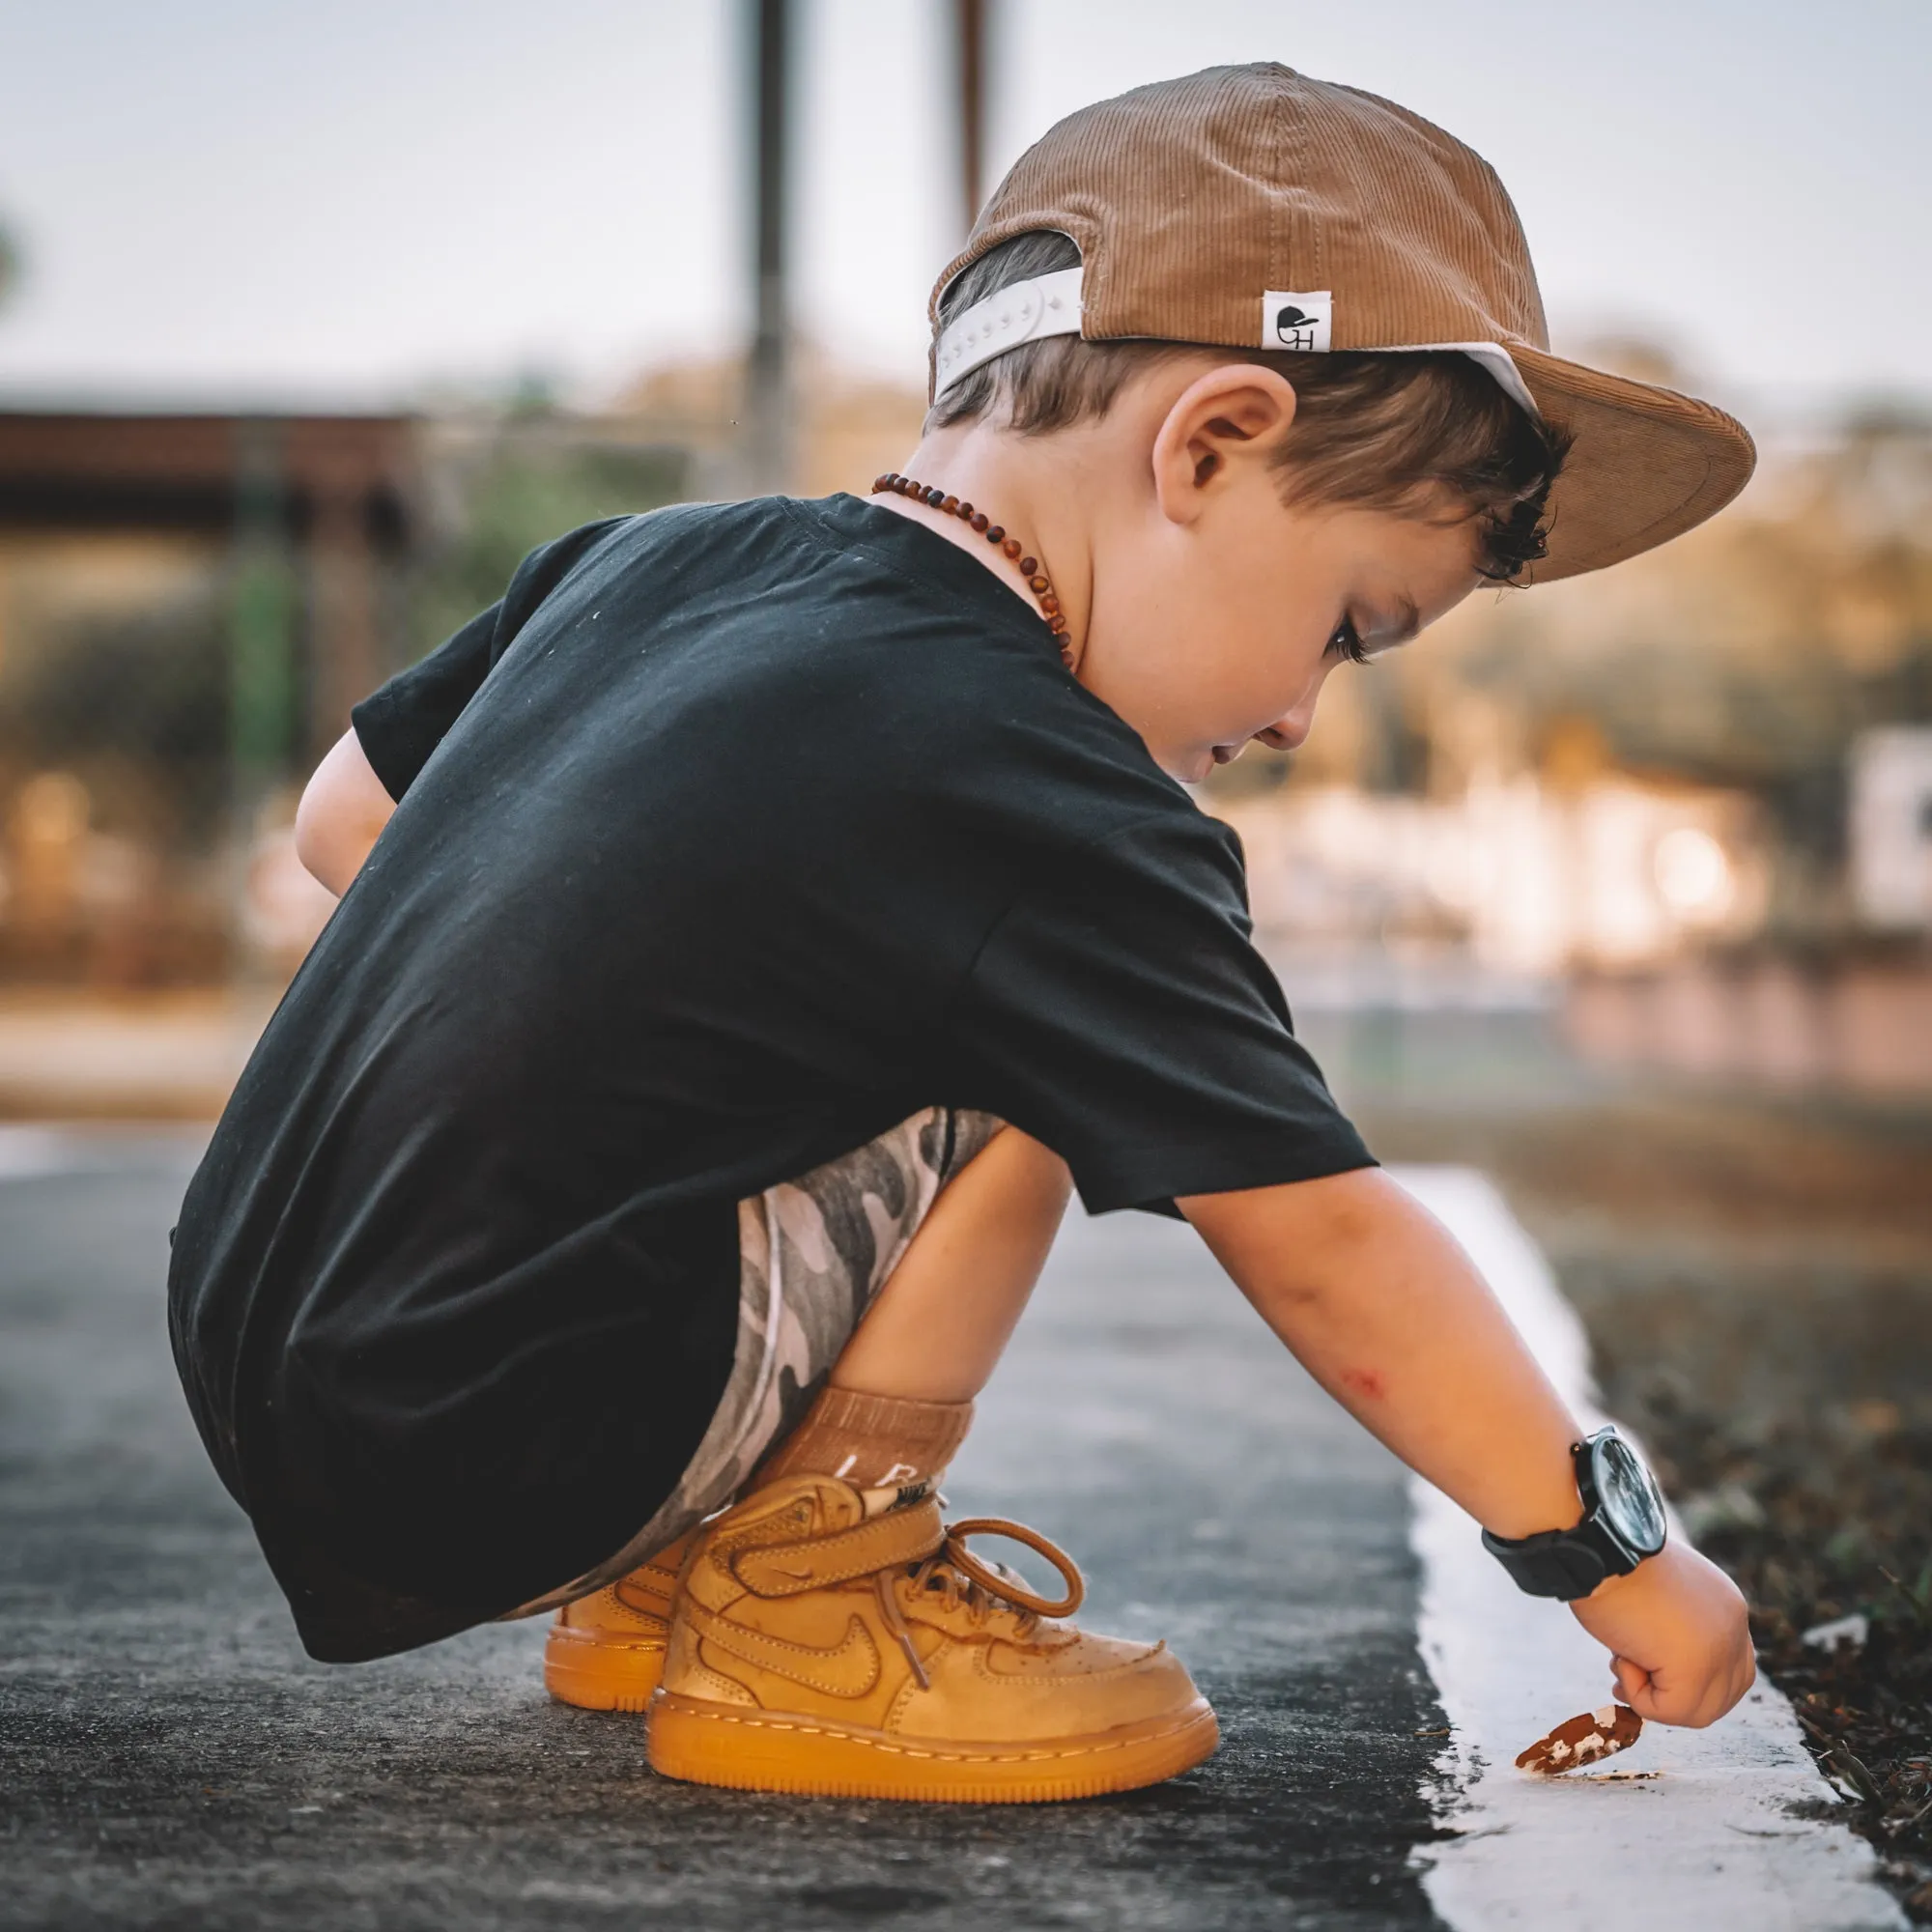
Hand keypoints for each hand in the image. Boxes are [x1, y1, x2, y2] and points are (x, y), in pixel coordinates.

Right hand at [1568, 1541, 1754, 1726]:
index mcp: (1727, 1607)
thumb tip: (1659, 1673)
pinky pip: (1670, 1710)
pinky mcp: (1695, 1667)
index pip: (1731, 1669)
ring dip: (1652, 1697)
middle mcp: (1734, 1627)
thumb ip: (1677, 1632)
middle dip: (1672, 1697)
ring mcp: (1720, 1648)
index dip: (1690, 1681)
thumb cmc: (1613, 1567)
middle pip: (1720, 1696)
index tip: (1648, 1671)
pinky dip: (1638, 1696)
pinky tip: (1620, 1657)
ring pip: (1697, 1711)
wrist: (1598, 1548)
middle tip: (1626, 1677)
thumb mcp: (1660, 1600)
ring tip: (1620, 1658)